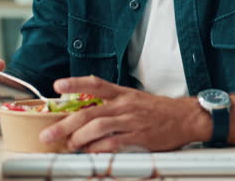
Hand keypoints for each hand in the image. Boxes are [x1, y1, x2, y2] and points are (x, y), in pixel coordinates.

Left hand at [39, 76, 210, 152]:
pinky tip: (90, 152)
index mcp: (122, 93)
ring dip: (79, 138)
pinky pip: (112, 143)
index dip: (75, 83)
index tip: (57, 85)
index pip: (95, 83)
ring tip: (69, 145)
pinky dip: (98, 149)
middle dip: (65, 124)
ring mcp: (131, 121)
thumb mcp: (133, 99)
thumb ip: (111, 103)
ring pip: (97, 127)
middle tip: (49, 134)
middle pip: (89, 111)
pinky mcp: (138, 137)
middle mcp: (124, 105)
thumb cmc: (158, 110)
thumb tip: (86, 114)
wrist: (185, 117)